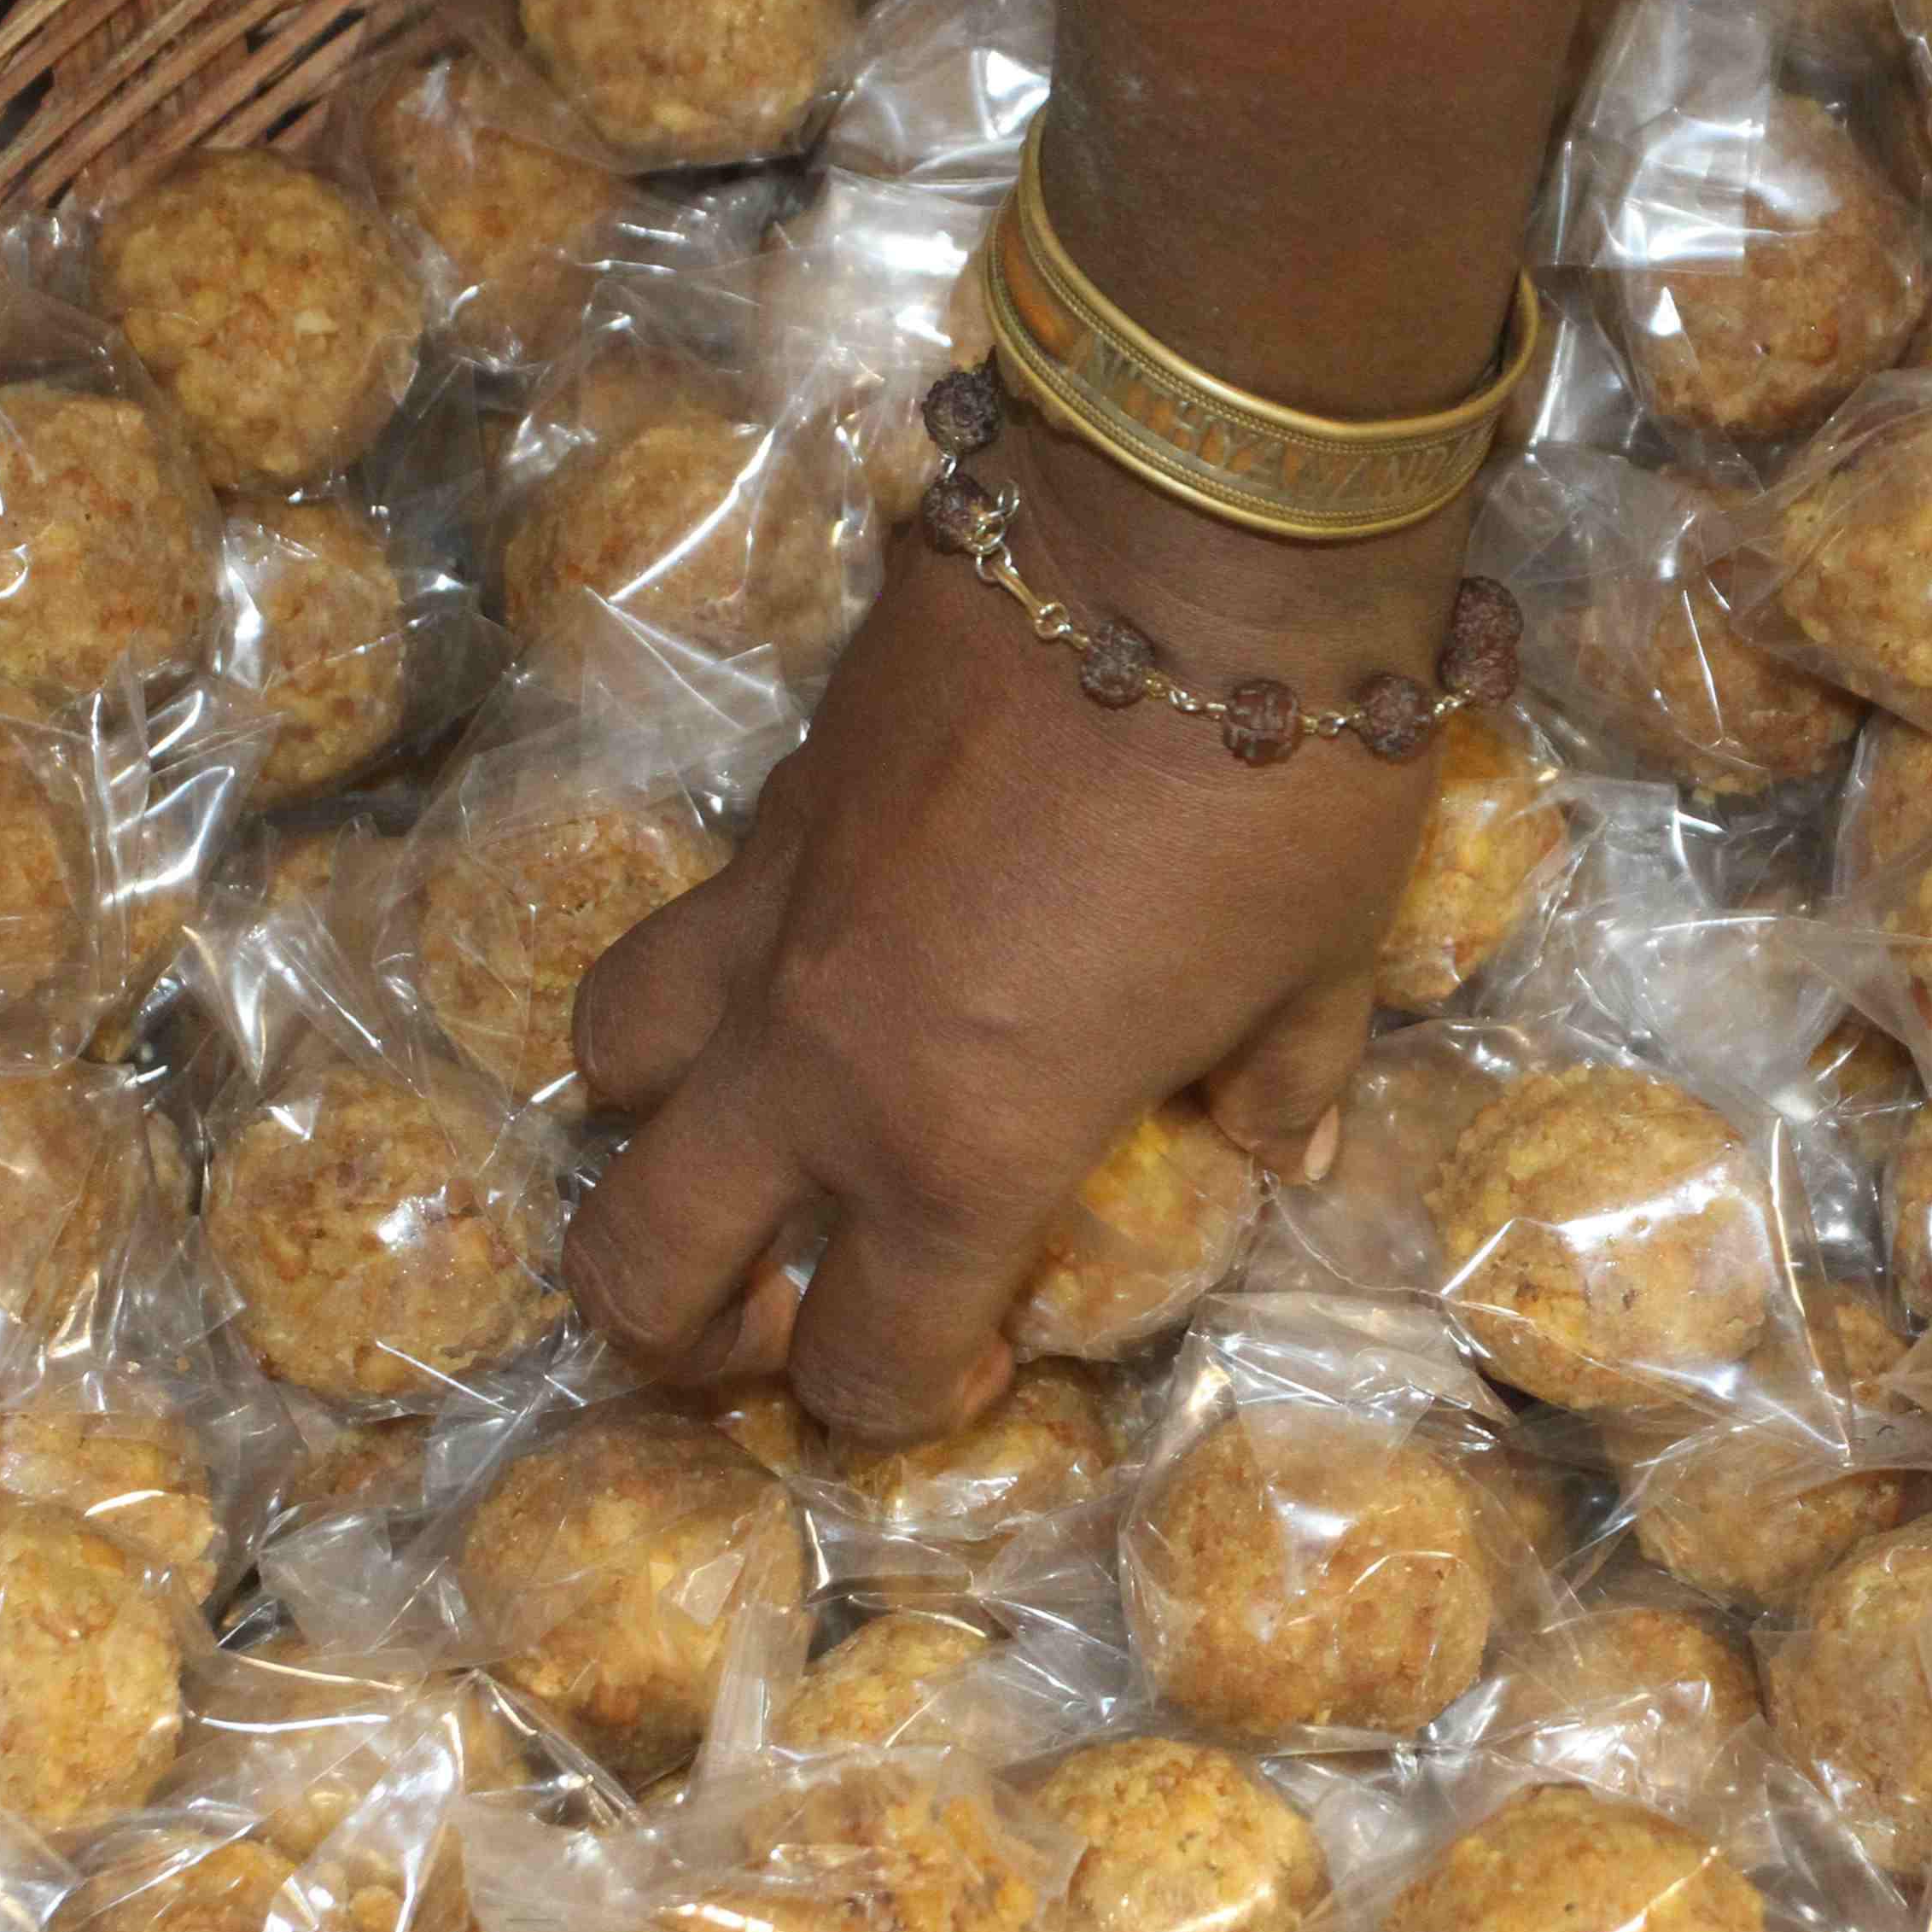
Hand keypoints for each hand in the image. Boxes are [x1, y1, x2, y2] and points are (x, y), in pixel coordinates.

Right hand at [563, 419, 1456, 1443]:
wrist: (1191, 532)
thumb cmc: (1281, 783)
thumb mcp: (1321, 969)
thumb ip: (1281, 1081)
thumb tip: (1276, 1147)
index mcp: (960, 1146)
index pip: (867, 1362)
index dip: (909, 1399)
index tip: (978, 1355)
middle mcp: (820, 1062)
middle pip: (639, 1257)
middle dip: (676, 1328)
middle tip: (756, 1316)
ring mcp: (770, 920)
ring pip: (610, 1063)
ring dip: (651, 1123)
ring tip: (733, 1127)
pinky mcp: (772, 796)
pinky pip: (693, 915)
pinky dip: (721, 963)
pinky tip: (813, 951)